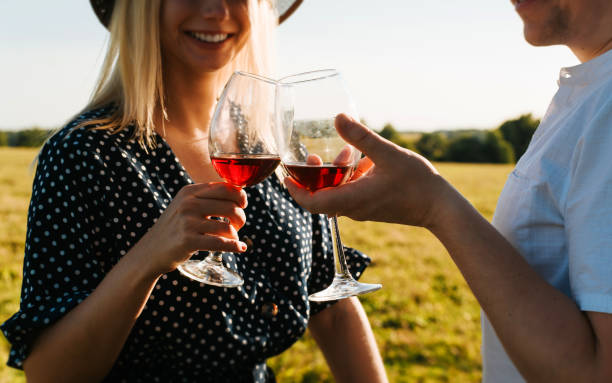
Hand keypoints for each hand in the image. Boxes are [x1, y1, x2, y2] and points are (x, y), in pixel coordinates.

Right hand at [132, 182, 247, 276]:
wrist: (151, 251)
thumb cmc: (175, 228)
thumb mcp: (186, 205)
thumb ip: (207, 198)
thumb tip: (240, 195)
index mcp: (190, 191)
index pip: (225, 187)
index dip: (241, 197)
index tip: (243, 205)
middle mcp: (188, 203)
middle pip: (231, 206)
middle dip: (241, 218)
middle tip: (238, 226)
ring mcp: (187, 222)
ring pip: (228, 226)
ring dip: (236, 235)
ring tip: (233, 239)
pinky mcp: (188, 240)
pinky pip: (221, 243)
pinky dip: (234, 247)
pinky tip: (240, 249)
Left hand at [285, 114, 450, 227]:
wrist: (441, 207)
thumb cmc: (418, 183)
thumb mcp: (388, 154)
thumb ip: (362, 137)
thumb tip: (338, 117)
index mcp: (352, 200)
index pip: (312, 202)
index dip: (294, 190)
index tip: (284, 175)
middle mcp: (353, 208)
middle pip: (319, 198)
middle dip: (311, 178)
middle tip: (308, 157)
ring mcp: (363, 209)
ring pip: (336, 194)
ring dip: (333, 175)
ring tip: (340, 152)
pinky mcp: (372, 206)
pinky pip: (350, 194)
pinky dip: (347, 178)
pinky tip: (360, 160)